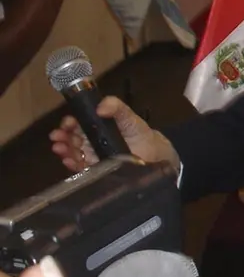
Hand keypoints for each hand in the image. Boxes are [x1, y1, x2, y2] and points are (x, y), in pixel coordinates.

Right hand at [49, 96, 179, 172]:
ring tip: (59, 148)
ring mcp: (93, 156)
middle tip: (57, 136)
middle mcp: (92, 140)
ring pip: (73, 152)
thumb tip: (100, 107)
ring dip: (64, 150)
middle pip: (72, 138)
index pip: (78, 123)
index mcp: (97, 126)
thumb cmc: (139, 133)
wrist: (154, 154)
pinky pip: (81, 167)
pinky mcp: (96, 170)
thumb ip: (117, 107)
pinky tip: (69, 160)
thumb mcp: (129, 116)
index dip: (70, 123)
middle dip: (62, 136)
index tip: (67, 123)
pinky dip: (73, 164)